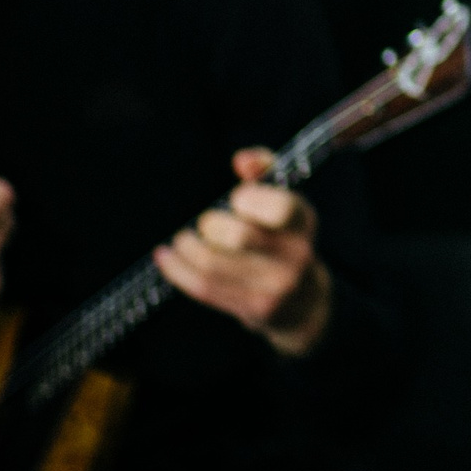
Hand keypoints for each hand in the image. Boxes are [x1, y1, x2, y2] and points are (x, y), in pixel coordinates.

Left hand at [153, 149, 331, 356]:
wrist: (304, 302)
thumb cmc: (283, 238)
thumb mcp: (284, 201)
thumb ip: (264, 170)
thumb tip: (241, 160)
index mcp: (303, 222)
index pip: (281, 208)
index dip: (250, 199)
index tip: (236, 199)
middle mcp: (296, 255)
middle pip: (240, 237)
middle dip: (211, 225)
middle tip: (204, 224)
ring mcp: (276, 287)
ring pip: (215, 266)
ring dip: (186, 249)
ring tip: (178, 240)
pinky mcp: (255, 310)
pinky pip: (206, 288)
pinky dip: (178, 271)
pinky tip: (166, 258)